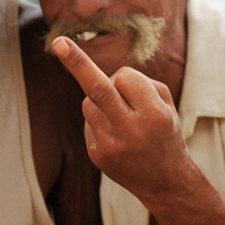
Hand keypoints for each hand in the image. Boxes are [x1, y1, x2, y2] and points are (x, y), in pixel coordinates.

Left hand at [50, 36, 189, 199]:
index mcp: (155, 116)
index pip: (126, 78)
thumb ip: (139, 84)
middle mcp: (131, 131)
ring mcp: (110, 145)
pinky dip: (98, 119)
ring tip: (122, 119)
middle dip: (77, 63)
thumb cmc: (164, 132)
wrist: (164, 181)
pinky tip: (116, 136)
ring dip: (100, 100)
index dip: (127, 78)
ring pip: (89, 102)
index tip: (123, 76)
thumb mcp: (166, 105)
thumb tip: (98, 75)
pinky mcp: (96, 155)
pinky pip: (88, 121)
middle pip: (98, 89)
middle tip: (59, 43)